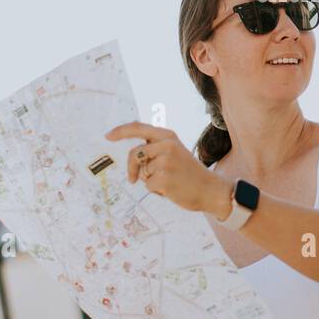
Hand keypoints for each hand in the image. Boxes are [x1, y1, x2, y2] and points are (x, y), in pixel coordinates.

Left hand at [104, 121, 229, 214]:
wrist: (210, 189)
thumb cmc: (188, 173)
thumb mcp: (175, 151)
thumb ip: (156, 148)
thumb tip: (132, 151)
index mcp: (168, 136)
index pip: (138, 128)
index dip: (121, 131)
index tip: (108, 136)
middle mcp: (167, 145)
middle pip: (134, 154)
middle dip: (132, 168)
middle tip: (132, 179)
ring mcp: (166, 161)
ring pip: (142, 172)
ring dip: (150, 180)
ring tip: (168, 182)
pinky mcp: (164, 178)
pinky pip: (148, 185)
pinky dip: (156, 191)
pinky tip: (170, 189)